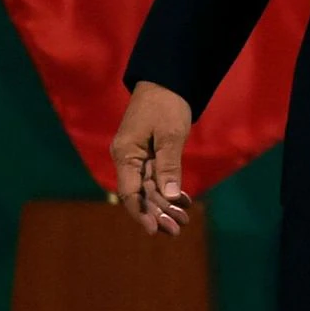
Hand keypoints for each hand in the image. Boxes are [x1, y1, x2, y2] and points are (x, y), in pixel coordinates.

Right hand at [110, 81, 194, 235]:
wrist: (168, 79)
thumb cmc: (166, 104)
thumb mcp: (170, 135)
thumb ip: (169, 166)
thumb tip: (169, 196)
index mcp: (125, 154)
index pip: (130, 192)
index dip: (142, 213)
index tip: (153, 230)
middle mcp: (128, 158)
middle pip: (141, 193)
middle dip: (158, 213)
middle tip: (178, 229)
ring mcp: (138, 155)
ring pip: (150, 187)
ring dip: (166, 204)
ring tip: (184, 220)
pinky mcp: (149, 152)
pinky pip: (157, 176)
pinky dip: (170, 188)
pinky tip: (184, 201)